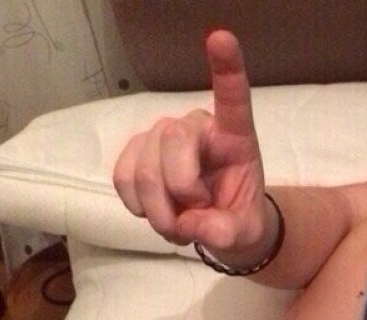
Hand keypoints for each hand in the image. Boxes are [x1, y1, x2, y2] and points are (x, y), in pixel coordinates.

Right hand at [113, 30, 270, 257]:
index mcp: (235, 137)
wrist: (218, 226)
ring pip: (143, 164)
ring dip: (157, 207)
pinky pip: (122, 175)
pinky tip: (154, 212)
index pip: (232, 99)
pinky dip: (136, 203)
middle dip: (179, 189)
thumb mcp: (244, 234)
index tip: (221, 38)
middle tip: (194, 219)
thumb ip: (227, 232)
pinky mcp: (137, 152)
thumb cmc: (237, 218)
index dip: (227, 70)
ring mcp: (163, 136)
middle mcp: (197, 126)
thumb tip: (194, 225)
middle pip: (172, 140)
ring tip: (177, 224)